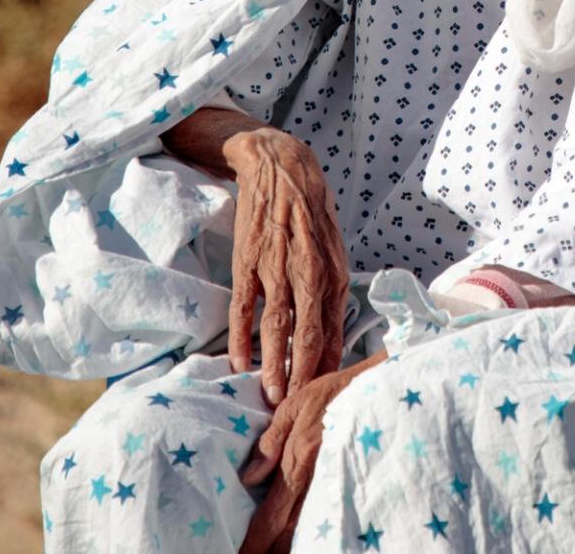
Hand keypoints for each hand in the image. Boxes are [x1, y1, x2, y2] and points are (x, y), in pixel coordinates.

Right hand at [221, 126, 350, 408]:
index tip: (325, 397)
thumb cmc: (312, 214)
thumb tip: (333, 339)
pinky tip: (239, 364)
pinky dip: (241, 338)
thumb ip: (333, 293)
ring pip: (276, 326)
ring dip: (274, 364)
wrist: (280, 166)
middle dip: (303, 375)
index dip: (328, 366)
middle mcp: (308, 271)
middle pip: (308, 334)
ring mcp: (275, 266)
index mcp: (335, 271)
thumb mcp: (334, 250)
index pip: (334, 330)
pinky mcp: (247, 260)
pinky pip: (243, 307)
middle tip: (297, 409)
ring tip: (271, 397)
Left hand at [239, 350, 384, 553]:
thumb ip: (271, 440)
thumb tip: (249, 477)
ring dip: (293, 544)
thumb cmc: (337, 390)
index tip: (243, 553)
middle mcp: (318, 478)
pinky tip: (309, 539)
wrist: (382, 385)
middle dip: (272, 548)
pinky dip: (318, 530)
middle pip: (291, 530)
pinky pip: (331, 513)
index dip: (256, 539)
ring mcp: (339, 482)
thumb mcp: (296, 403)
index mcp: (299, 460)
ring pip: (312, 527)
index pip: (272, 513)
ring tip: (277, 552)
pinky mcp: (355, 481)